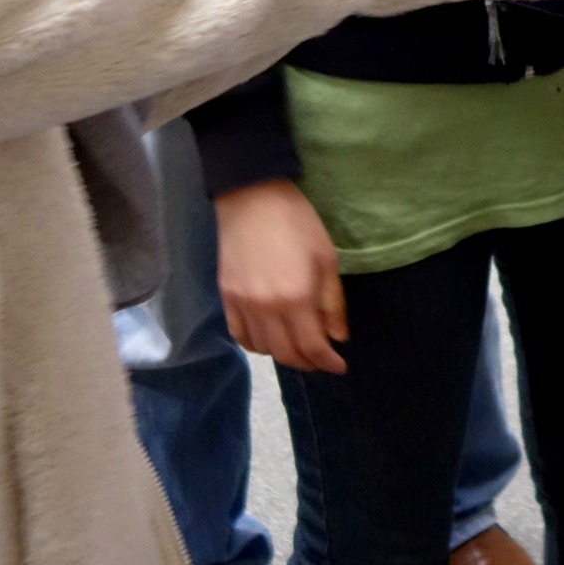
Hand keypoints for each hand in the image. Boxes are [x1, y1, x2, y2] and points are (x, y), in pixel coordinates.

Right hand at [215, 179, 347, 373]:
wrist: (252, 198)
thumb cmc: (298, 223)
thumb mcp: (326, 258)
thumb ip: (332, 302)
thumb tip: (337, 337)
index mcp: (296, 298)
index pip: (312, 346)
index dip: (327, 362)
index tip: (338, 365)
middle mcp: (266, 309)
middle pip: (286, 353)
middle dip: (307, 362)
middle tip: (321, 359)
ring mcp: (242, 305)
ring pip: (262, 349)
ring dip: (282, 354)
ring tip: (297, 346)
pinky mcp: (225, 297)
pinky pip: (238, 335)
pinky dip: (255, 344)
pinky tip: (268, 338)